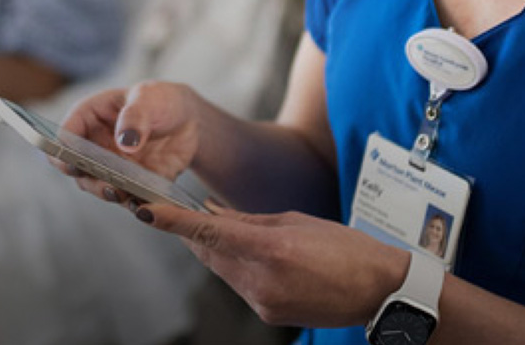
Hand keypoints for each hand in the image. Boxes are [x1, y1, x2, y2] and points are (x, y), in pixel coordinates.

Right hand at [56, 82, 202, 202]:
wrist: (187, 119)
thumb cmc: (159, 100)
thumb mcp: (148, 98)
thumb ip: (135, 117)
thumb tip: (125, 143)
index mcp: (88, 119)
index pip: (64, 137)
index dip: (62, 152)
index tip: (73, 163)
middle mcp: (94, 147)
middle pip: (77, 169)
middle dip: (88, 179)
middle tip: (105, 184)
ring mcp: (111, 168)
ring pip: (99, 187)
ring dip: (108, 193)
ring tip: (123, 195)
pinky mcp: (132, 184)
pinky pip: (128, 198)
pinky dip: (133, 203)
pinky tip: (143, 204)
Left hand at [138, 203, 409, 329]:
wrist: (379, 291)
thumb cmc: (346, 247)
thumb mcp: (296, 221)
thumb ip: (249, 220)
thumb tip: (213, 213)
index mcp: (271, 248)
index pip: (209, 233)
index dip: (172, 222)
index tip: (145, 211)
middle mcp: (262, 280)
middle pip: (209, 253)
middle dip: (194, 232)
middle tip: (179, 210)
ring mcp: (264, 302)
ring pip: (222, 270)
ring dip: (217, 250)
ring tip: (226, 230)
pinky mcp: (269, 314)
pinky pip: (241, 286)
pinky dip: (238, 268)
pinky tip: (251, 256)